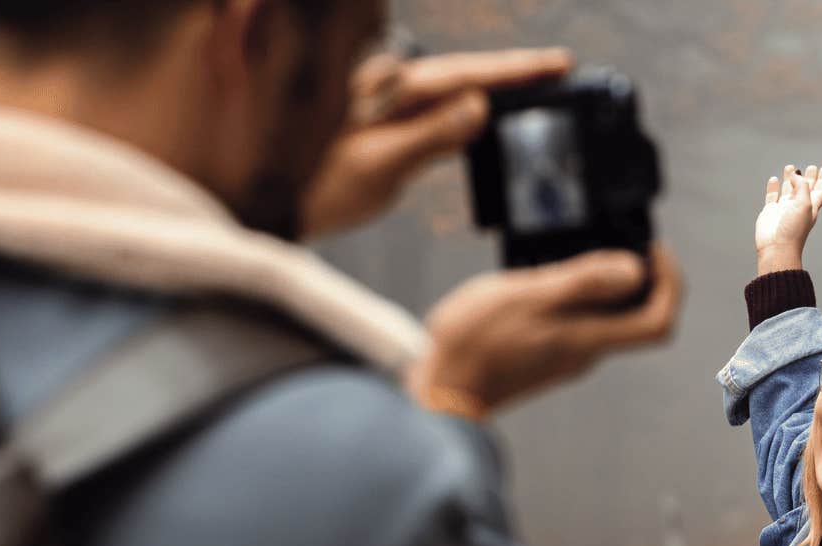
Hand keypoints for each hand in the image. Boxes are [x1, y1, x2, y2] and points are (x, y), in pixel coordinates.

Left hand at [301, 48, 572, 237]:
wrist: (261, 205)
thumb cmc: (308, 189)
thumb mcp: (376, 168)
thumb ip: (429, 136)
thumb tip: (479, 105)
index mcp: (390, 91)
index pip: (466, 73)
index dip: (516, 69)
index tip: (559, 64)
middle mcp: (385, 88)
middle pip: (462, 73)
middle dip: (512, 73)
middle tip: (560, 72)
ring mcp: (378, 105)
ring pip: (447, 89)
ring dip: (489, 88)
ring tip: (533, 92)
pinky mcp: (373, 125)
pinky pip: (429, 110)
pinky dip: (460, 111)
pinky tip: (476, 117)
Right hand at [414, 244, 683, 413]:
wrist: (440, 390)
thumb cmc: (476, 343)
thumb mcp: (529, 295)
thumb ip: (583, 281)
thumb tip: (635, 270)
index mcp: (590, 338)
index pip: (658, 321)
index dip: (670, 284)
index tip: (654, 251)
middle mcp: (585, 351)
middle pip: (637, 317)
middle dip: (641, 276)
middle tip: (622, 240)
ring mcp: (565, 355)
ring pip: (606, 317)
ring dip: (603, 283)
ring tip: (578, 250)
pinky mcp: (544, 354)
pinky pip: (576, 321)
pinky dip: (574, 295)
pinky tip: (546, 275)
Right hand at [753, 164, 821, 274]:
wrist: (776, 247)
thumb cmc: (793, 230)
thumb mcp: (805, 204)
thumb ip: (802, 186)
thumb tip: (795, 175)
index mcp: (811, 207)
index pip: (821, 190)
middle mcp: (798, 207)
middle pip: (806, 189)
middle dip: (809, 178)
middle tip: (811, 167)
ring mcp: (784, 209)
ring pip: (788, 190)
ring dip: (790, 179)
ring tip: (790, 168)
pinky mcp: (770, 212)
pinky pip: (772, 197)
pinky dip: (773, 188)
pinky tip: (774, 180)